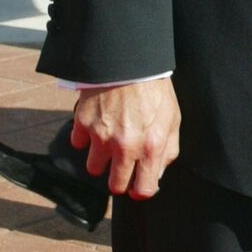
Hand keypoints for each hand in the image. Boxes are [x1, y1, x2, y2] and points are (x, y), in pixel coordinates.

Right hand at [71, 76, 179, 198]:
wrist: (129, 62)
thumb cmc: (154, 90)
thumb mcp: (172, 120)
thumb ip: (167, 151)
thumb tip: (157, 174)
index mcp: (150, 147)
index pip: (142, 190)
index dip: (140, 190)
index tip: (138, 185)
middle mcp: (124, 146)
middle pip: (114, 185)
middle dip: (119, 179)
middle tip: (122, 166)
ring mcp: (101, 136)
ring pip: (93, 168)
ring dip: (100, 159)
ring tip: (109, 142)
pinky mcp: (83, 123)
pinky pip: (79, 144)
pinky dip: (86, 138)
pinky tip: (97, 125)